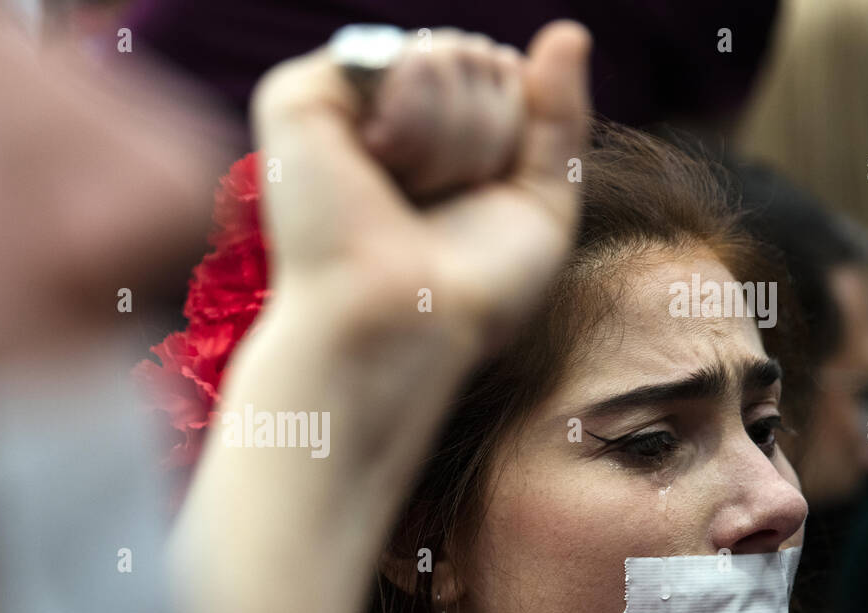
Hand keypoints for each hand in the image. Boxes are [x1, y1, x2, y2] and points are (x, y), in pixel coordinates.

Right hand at [251, 21, 591, 351]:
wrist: (404, 327)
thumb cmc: (466, 292)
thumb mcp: (539, 202)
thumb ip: (558, 115)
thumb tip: (568, 30)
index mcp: (426, 137)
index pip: (501, 73)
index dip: (510, 136)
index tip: (471, 204)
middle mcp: (377, 114)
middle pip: (476, 56)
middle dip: (483, 134)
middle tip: (434, 205)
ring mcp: (336, 104)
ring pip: (442, 51)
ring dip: (450, 138)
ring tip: (403, 197)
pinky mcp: (298, 98)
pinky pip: (396, 57)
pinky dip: (410, 119)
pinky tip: (375, 168)